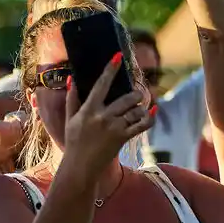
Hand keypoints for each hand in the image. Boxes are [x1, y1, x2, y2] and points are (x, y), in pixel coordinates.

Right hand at [63, 54, 153, 170]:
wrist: (80, 166)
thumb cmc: (74, 141)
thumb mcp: (70, 119)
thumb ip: (71, 99)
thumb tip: (72, 80)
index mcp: (88, 109)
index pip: (101, 85)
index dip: (110, 69)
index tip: (118, 56)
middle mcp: (102, 117)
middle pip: (127, 98)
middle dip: (136, 94)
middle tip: (138, 94)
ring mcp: (114, 128)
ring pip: (136, 111)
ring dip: (141, 108)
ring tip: (139, 109)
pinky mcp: (123, 138)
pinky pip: (141, 125)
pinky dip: (150, 118)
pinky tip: (153, 111)